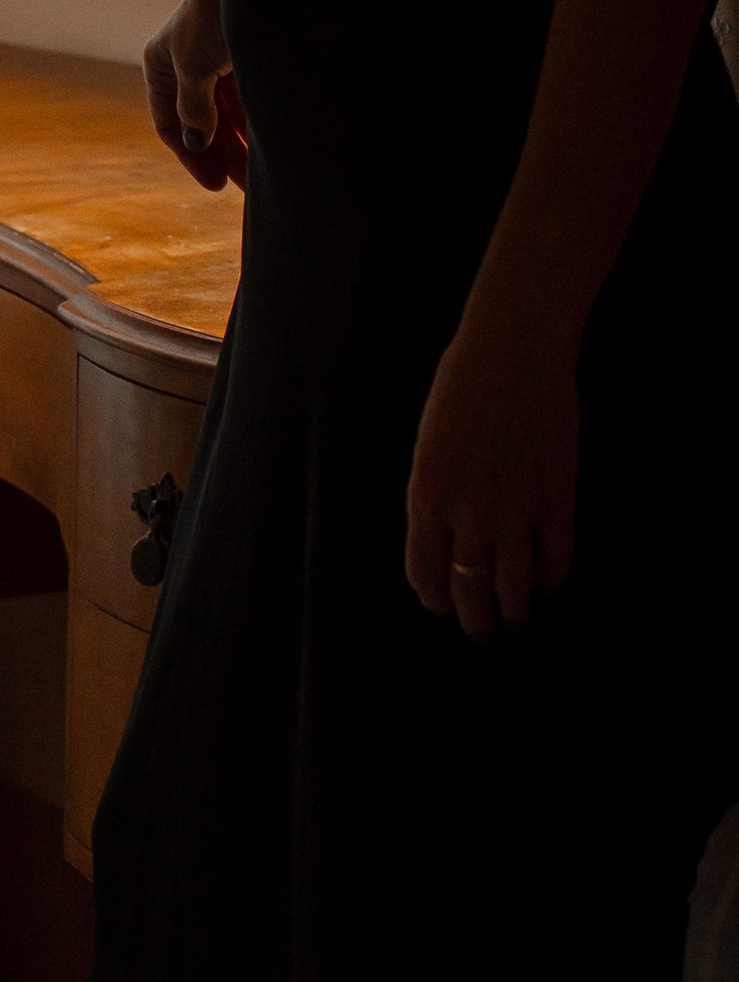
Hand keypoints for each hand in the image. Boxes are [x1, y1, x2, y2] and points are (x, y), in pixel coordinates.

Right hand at [143, 0, 247, 190]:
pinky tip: (274, 147)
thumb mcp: (193, 67)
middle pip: (204, 122)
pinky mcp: (252, 55)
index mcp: (162, 62)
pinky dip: (260, 123)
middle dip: (225, 155)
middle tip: (249, 188)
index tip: (216, 184)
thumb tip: (196, 141)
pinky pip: (254, 99)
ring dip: (245, 143)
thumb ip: (193, 109)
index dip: (191, 155)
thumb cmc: (213, 15)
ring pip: (232, 114)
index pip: (169, 121)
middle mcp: (190, 63)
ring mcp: (222, 59)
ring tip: (266, 175)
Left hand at [406, 312, 578, 635]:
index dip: (436, 598)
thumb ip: (436, 494)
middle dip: (475, 620)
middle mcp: (467, 512)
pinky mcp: (557, 498)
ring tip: (518, 618)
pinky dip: (552, 578)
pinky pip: (556, 559)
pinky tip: (548, 581)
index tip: (444, 604)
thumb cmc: (463, 386)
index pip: (425, 573)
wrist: (515, 350)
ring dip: (515, 609)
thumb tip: (448, 540)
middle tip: (483, 631)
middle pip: (469, 591)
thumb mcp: (429, 444)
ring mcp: (515, 508)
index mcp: (426, 495)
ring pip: (514, 586)